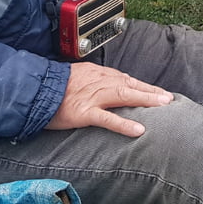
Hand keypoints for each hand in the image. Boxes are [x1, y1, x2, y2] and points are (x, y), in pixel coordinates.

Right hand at [46, 62, 172, 136]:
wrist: (34, 89)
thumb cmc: (52, 85)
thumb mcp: (76, 76)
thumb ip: (94, 80)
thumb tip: (108, 84)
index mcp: (96, 73)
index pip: (125, 79)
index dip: (143, 85)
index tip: (158, 92)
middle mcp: (98, 82)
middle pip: (129, 85)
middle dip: (151, 91)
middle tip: (168, 98)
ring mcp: (92, 97)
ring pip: (124, 96)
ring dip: (145, 100)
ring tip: (162, 106)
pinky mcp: (84, 112)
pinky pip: (107, 118)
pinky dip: (124, 124)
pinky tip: (138, 129)